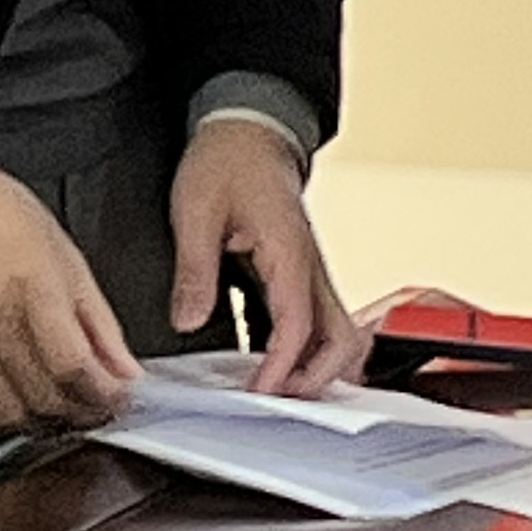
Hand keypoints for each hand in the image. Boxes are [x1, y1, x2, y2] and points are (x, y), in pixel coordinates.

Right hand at [0, 148, 139, 428]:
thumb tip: (124, 368)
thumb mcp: (67, 257)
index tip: (120, 396)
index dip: (104, 392)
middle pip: (43, 398)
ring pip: (7, 412)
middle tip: (97, 401)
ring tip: (61, 399)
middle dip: (80, 409)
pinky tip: (15, 395)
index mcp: (32, 289)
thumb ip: (99, 321)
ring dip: (42, 415)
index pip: (73, 366)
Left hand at [169, 113, 371, 392]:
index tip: (259, 396)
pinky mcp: (299, 271)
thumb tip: (190, 320)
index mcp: (289, 250)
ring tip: (277, 392)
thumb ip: (195, 269)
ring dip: (316, 368)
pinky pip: (315, 321)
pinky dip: (302, 350)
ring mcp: (309, 269)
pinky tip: (267, 364)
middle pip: (341, 337)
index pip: (299, 324)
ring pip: (336, 332)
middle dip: (317, 379)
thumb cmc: (228, 157)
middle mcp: (309, 264)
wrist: (249, 126)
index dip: (282, 368)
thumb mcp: (196, 209)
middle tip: (276, 404)